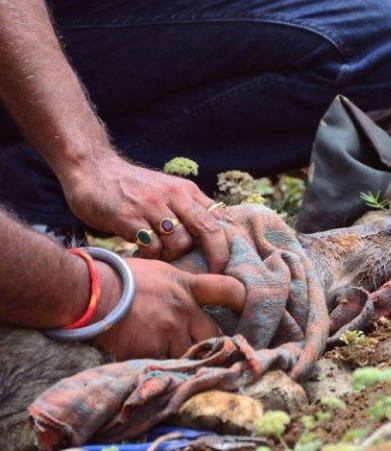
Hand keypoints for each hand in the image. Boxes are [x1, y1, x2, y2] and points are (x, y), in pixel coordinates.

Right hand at [60, 153, 229, 272]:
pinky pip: (151, 248)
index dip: (228, 243)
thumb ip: (189, 209)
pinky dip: (150, 257)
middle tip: (212, 273)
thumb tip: (214, 234)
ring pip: (180, 243)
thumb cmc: (133, 187)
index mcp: (186, 191)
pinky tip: (141, 253)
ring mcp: (151, 207)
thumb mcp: (167, 190)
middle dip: (216, 256)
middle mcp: (174, 196)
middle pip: (208, 230)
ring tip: (160, 255)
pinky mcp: (128, 218)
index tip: (229, 263)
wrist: (92, 168)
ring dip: (173, 257)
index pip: (219, 218)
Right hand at [91, 258, 245, 359]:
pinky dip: (167, 373)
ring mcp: (169, 333)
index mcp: (187, 287)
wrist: (87, 293)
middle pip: (216, 336)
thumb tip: (194, 295)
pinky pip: (167, 368)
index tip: (246, 310)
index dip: (243, 300)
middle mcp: (184, 311)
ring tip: (190, 370)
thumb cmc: (118, 278)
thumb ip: (182, 285)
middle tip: (218, 355)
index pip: (229, 290)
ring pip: (193, 356)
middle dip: (217, 347)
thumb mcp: (158, 271)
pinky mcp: (151, 352)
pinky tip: (162, 374)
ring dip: (191, 363)